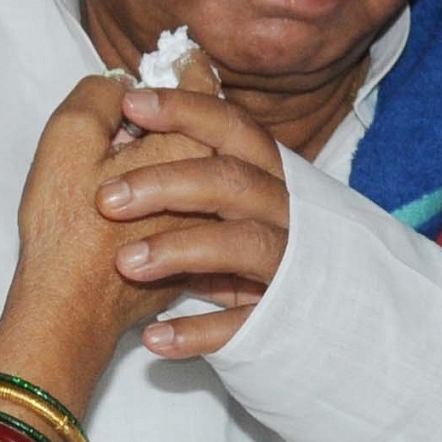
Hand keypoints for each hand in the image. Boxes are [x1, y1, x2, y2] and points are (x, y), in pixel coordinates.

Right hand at [0, 78, 215, 393]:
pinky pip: (199, 210)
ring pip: (206, 169)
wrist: (72, 313)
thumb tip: (121, 83)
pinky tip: (141, 201)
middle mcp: (218, 184)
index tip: (167, 56)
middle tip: (148, 102)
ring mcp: (213, 224)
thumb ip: (99, 93)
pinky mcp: (199, 258)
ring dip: (180, 153)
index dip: (180, 62)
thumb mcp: (68, 139)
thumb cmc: (67, 228)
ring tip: (138, 149)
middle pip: (212, 124)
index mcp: (194, 145)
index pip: (200, 82)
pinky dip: (178, 197)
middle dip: (184, 105)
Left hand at [94, 87, 289, 358]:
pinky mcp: (280, 321)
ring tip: (124, 263)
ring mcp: (287, 267)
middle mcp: (284, 214)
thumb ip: (197, 169)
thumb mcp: (236, 204)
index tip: (132, 103)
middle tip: (104, 198)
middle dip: (166, 183)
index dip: (186, 111)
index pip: (232, 129)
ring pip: (241, 245)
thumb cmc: (257, 250)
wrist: (336, 324)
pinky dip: (199, 331)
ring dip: (180, 250)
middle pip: (231, 182)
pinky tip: (155, 338)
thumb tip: (128, 132)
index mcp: (268, 177)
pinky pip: (242, 325)